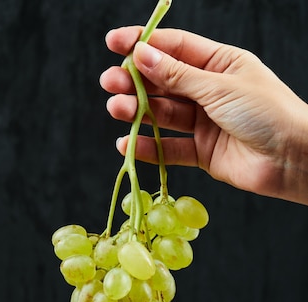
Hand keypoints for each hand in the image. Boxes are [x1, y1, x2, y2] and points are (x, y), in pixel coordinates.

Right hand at [100, 27, 307, 203]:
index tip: (114, 44)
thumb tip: (142, 54)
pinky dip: (148, 148)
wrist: (293, 159)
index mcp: (219, 63)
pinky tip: (126, 145)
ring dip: (137, 112)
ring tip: (116, 110)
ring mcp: (204, 123)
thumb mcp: (220, 86)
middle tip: (110, 83)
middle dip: (134, 81)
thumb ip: (178, 76)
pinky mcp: (201, 153)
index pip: (174, 48)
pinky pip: (169, 149)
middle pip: (163, 82)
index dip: (143, 44)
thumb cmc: (267, 112)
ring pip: (162, 115)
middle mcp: (208, 91)